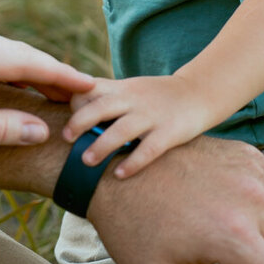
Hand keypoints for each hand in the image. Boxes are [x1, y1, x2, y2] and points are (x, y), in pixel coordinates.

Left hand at [0, 27, 93, 157]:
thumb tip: (41, 129)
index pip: (22, 60)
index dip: (59, 75)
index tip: (92, 87)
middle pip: (14, 51)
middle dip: (51, 71)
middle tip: (86, 91)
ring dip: (28, 70)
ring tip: (59, 90)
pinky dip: (5, 70)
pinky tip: (17, 86)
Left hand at [66, 74, 209, 174]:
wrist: (200, 92)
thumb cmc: (157, 96)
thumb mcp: (131, 88)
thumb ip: (106, 97)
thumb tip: (70, 110)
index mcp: (122, 89)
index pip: (91, 88)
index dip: (75, 101)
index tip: (63, 116)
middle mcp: (134, 100)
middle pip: (101, 106)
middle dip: (80, 121)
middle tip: (66, 138)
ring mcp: (152, 116)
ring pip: (122, 130)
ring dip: (102, 145)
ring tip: (86, 161)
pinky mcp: (170, 132)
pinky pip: (148, 149)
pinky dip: (133, 162)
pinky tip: (120, 174)